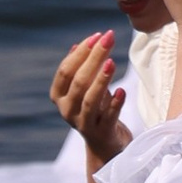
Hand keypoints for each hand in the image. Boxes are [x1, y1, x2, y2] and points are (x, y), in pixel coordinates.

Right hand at [50, 27, 130, 164]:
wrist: (105, 146)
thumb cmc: (96, 111)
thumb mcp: (86, 89)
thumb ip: (81, 70)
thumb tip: (79, 45)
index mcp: (59, 96)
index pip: (65, 71)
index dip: (80, 53)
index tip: (97, 36)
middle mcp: (67, 110)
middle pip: (78, 81)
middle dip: (93, 58)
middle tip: (108, 38)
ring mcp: (83, 123)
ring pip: (90, 100)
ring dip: (101, 80)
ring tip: (112, 62)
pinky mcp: (101, 133)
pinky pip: (108, 117)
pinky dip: (115, 104)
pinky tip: (122, 90)